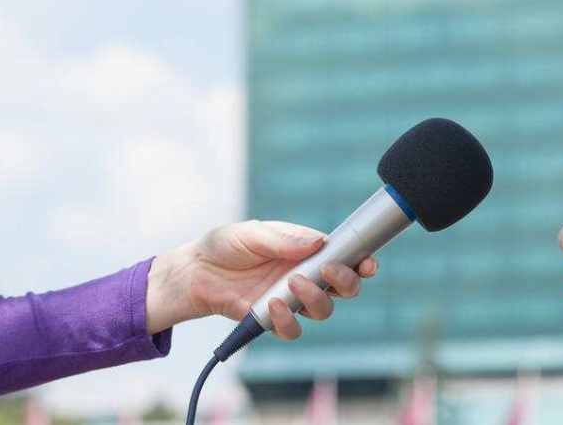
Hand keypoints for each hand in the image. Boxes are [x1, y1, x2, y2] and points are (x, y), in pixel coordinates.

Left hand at [145, 220, 378, 339]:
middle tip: (327, 272)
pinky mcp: (273, 319)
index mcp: (309, 252)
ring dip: (314, 299)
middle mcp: (306, 277)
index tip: (367, 264)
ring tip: (289, 285)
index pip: (346, 258)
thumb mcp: (253, 234)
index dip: (363, 263)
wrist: (195, 272)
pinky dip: (287, 321)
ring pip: (323, 311)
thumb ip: (284, 240)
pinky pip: (293, 329)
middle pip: (345, 289)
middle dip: (345, 282)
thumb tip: (316, 243)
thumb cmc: (226, 246)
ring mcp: (292, 300)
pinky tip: (271, 305)